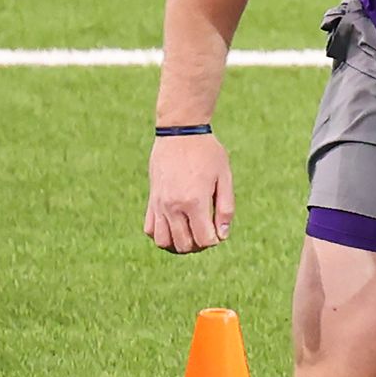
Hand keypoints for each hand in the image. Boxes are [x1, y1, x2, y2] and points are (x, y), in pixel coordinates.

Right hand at [142, 133, 234, 253]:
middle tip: (206, 230)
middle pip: (183, 245)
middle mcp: (174, 206)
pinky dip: (161, 234)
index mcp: (195, 202)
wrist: (180, 131)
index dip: (214, 240)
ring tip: (189, 232)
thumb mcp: (224, 177)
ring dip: (178, 244)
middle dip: (198, 245)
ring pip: (163, 241)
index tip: (218, 229)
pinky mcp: (152, 199)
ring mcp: (160, 204)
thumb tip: (222, 235)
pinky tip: (174, 225)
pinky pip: (149, 229)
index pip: (204, 240)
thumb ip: (225, 208)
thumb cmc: (207, 152)